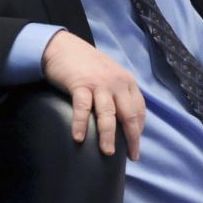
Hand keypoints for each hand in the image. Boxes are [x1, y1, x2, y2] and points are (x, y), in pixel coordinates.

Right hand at [40, 31, 145, 160]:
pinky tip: (78, 138)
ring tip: (108, 152)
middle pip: (129, 115)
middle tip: (131, 155)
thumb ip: (118, 93)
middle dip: (132, 138)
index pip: (139, 109)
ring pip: (108, 115)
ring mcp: (99, 83)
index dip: (139, 130)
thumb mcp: (109, 75)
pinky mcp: (80, 84)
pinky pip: (82, 108)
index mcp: (126, 81)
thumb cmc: (86, 65)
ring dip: (108, 136)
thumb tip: (123, 122)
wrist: (63, 46)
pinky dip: (80, 124)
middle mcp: (116, 83)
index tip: (135, 146)